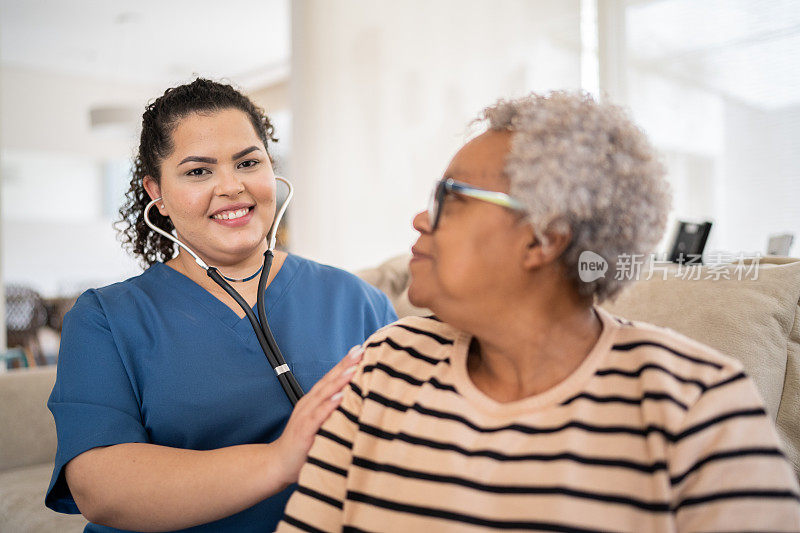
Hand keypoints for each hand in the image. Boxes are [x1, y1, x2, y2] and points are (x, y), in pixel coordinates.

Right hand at [273, 345, 363, 486]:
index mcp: (314, 401)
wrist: (278, 464)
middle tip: (360, 350)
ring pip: (324, 394)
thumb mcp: (321, 423)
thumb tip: (360, 402)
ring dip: (339, 380)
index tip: (361, 349)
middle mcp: (309, 404)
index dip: (345, 363)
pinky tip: (340, 396)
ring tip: (353, 367)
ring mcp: (305, 416)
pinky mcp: (304, 431)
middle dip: (344, 364)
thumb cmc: (303, 444)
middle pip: (329, 380)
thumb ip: (335, 412)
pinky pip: (318, 415)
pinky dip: (329, 405)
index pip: (332, 378)